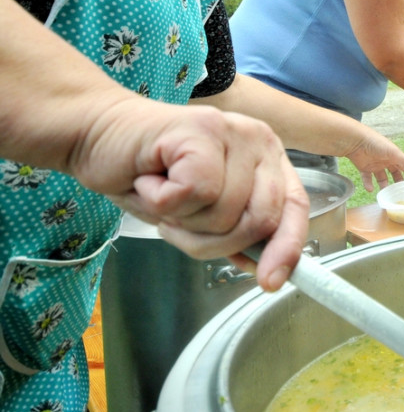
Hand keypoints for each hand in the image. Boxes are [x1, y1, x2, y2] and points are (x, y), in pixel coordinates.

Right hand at [73, 100, 307, 291]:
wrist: (98, 137)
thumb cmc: (150, 176)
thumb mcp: (200, 216)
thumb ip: (237, 235)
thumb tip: (269, 271)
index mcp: (268, 159)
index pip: (295, 207)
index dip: (287, 247)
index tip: (271, 281)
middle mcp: (260, 140)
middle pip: (260, 218)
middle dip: (214, 239)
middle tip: (179, 218)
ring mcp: (234, 131)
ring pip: (226, 211)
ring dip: (183, 221)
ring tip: (163, 193)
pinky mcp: (203, 130)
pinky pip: (196, 193)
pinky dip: (163, 201)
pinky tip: (151, 180)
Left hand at [343, 131, 403, 190]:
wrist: (356, 141)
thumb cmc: (376, 142)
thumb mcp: (394, 152)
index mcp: (394, 155)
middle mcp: (386, 160)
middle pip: (394, 173)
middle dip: (397, 182)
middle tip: (401, 192)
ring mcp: (375, 165)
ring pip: (381, 178)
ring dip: (383, 186)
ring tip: (385, 193)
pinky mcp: (364, 168)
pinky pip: (367, 179)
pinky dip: (368, 184)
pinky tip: (370, 189)